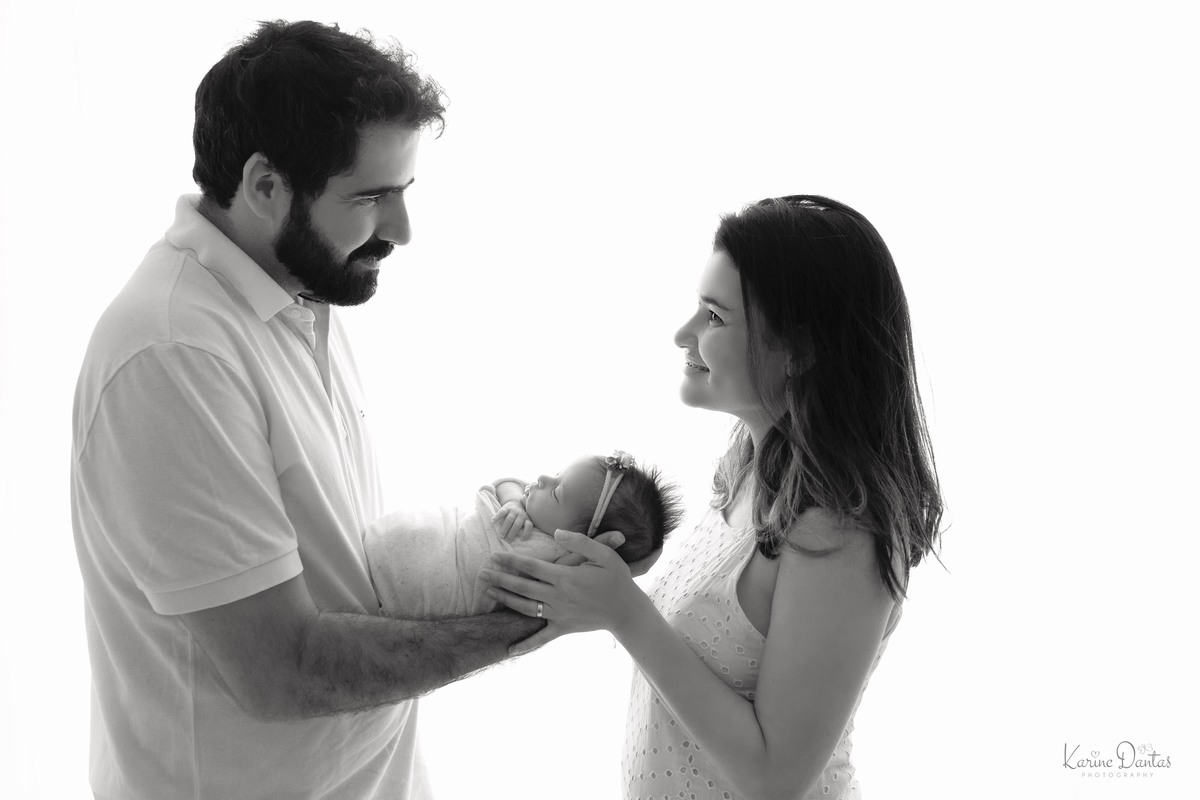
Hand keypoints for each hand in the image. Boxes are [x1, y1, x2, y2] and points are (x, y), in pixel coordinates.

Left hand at [479, 529, 641, 654]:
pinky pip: (541, 638)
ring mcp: (559, 614)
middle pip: (522, 586)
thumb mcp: (604, 554)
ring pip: (525, 608)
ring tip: (488, 592)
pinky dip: (525, 645)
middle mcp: (558, 596)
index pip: (531, 567)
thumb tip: (557, 533)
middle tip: (481, 573)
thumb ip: (580, 542)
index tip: (495, 556)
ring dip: (505, 600)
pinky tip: (510, 651)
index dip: (511, 561)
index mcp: (565, 577)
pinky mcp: (563, 628)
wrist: (627, 611)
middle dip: (500, 579)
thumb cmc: (617, 579)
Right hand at [491, 500, 532, 539]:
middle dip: (512, 533)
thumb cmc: (519, 517)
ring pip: (509, 520)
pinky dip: (497, 517)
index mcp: (527, 519)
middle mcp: (521, 514)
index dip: (526, 533)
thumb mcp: (524, 521)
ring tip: (501, 536)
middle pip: (517, 525)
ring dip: (505, 528)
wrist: (516, 502)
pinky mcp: (506, 507)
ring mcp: (514, 510)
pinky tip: (492, 522)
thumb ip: (522, 529)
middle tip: (507, 540)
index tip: (521, 539)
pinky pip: (502, 512)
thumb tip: (517, 541)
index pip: (529, 525)